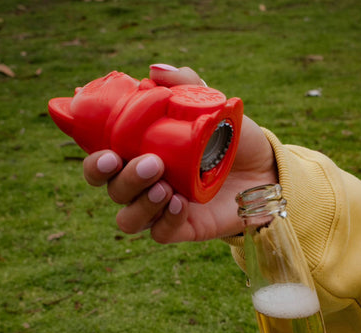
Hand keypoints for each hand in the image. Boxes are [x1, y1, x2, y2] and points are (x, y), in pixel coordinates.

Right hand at [83, 64, 276, 242]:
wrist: (265, 169)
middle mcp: (147, 184)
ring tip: (165, 186)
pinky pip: (160, 233)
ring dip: (140, 203)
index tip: (108, 153)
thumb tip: (154, 71)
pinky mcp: (182, 228)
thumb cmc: (233, 138)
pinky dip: (165, 220)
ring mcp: (163, 208)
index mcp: (143, 156)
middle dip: (123, 180)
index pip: (104, 164)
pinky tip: (180, 203)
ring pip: (128, 218)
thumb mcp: (213, 107)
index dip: (96, 164)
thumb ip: (185, 86)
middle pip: (113, 191)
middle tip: (151, 164)